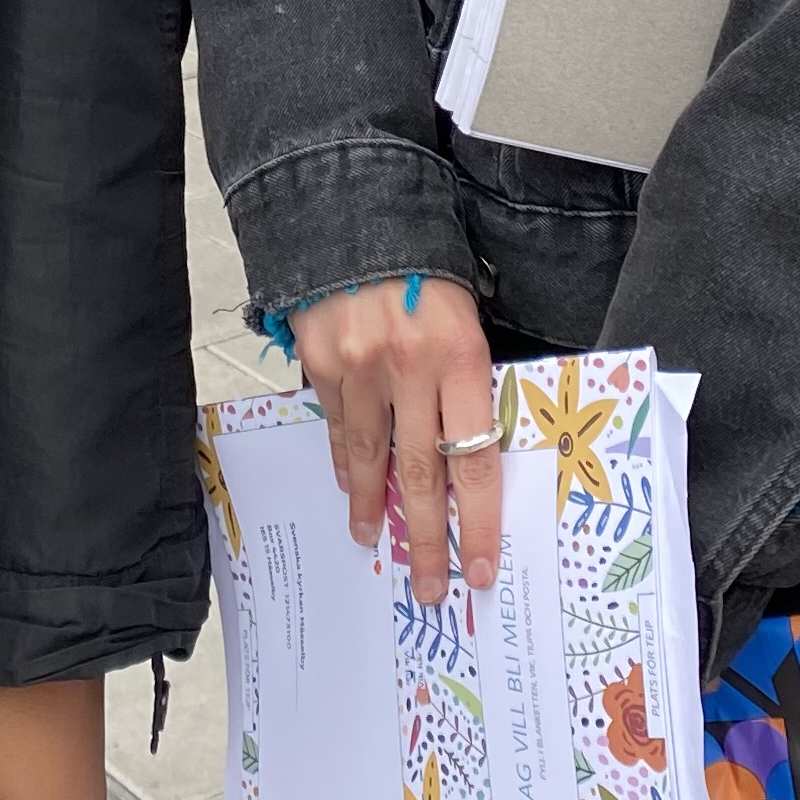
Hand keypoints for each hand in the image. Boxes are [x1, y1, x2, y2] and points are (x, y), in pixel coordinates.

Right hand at [295, 275, 499, 604]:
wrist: (358, 214)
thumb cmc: (424, 273)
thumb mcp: (464, 320)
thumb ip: (462, 385)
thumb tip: (460, 460)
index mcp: (461, 356)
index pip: (475, 457)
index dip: (479, 521)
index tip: (479, 566)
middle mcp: (410, 367)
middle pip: (422, 474)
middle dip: (427, 539)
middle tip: (429, 585)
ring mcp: (360, 367)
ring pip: (369, 458)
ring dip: (372, 509)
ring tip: (374, 542)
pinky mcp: (320, 361)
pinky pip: (336, 426)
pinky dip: (343, 462)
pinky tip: (348, 488)